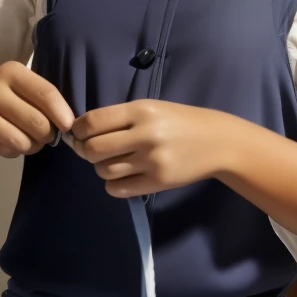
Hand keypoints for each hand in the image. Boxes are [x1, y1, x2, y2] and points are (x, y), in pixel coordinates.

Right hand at [0, 61, 73, 159]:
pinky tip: (9, 143)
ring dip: (33, 145)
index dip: (62, 112)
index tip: (68, 125)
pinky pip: (11, 147)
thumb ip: (44, 102)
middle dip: (48, 134)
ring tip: (28, 140)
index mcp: (14, 71)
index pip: (46, 93)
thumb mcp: (24, 94)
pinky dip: (17, 151)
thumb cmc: (6, 105)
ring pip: (25, 138)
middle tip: (45, 136)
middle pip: (37, 120)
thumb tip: (68, 123)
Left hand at [69, 100, 231, 195]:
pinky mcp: (158, 182)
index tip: (78, 133)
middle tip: (92, 150)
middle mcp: (145, 134)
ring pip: (103, 170)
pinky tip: (124, 176)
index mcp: (141, 111)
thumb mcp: (151, 108)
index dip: (77, 130)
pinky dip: (113, 184)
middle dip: (85, 150)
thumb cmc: (180, 121)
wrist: (218, 142)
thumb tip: (78, 132)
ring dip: (101, 167)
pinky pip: (118, 189)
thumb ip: (118, 118)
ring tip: (114, 162)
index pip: (92, 122)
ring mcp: (152, 160)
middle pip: (92, 149)